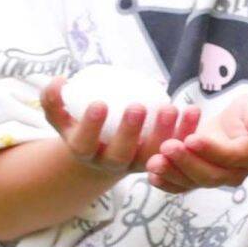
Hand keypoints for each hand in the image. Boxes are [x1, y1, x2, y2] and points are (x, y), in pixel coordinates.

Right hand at [42, 76, 198, 177]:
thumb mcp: (62, 118)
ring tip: (171, 108)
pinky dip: (185, 131)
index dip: (90, 127)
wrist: (103, 155)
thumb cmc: (81, 129)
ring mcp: (138, 166)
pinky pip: (175, 149)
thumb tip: (60, 80)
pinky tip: (193, 110)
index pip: (85, 144)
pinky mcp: (161, 162)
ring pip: (153, 154)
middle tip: (137, 106)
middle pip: (121, 154)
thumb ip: (54, 100)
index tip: (99, 104)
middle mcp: (112, 164)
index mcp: (86, 154)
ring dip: (164, 132)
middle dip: (129, 132)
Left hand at [147, 93, 247, 193]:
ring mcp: (217, 178)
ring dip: (173, 174)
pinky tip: (152, 176)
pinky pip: (184, 187)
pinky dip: (167, 184)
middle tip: (167, 146)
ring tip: (153, 162)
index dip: (210, 151)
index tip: (190, 138)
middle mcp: (236, 173)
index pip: (231, 157)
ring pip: (195, 183)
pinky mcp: (200, 178)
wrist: (242, 127)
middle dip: (187, 162)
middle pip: (211, 175)